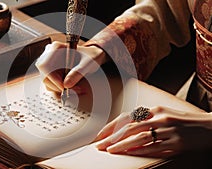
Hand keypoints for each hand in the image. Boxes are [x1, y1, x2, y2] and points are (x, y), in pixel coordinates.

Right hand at [35, 41, 107, 92]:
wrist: (92, 57)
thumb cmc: (90, 56)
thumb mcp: (87, 63)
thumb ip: (78, 72)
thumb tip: (66, 85)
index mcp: (56, 48)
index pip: (45, 65)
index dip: (52, 78)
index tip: (64, 87)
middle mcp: (49, 56)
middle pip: (44, 75)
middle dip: (58, 86)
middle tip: (73, 90)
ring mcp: (49, 65)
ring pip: (47, 82)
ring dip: (60, 89)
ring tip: (76, 89)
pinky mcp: (51, 73)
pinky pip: (51, 84)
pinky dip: (60, 89)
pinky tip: (72, 88)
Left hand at [95, 106, 211, 157]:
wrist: (208, 127)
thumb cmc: (183, 121)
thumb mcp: (163, 114)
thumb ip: (146, 119)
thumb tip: (126, 129)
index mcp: (154, 110)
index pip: (127, 117)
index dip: (112, 127)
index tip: (100, 135)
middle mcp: (159, 118)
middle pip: (130, 128)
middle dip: (112, 137)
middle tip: (100, 145)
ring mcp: (168, 130)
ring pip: (140, 138)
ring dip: (122, 145)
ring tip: (110, 150)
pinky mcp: (177, 143)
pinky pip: (154, 148)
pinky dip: (140, 151)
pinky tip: (130, 154)